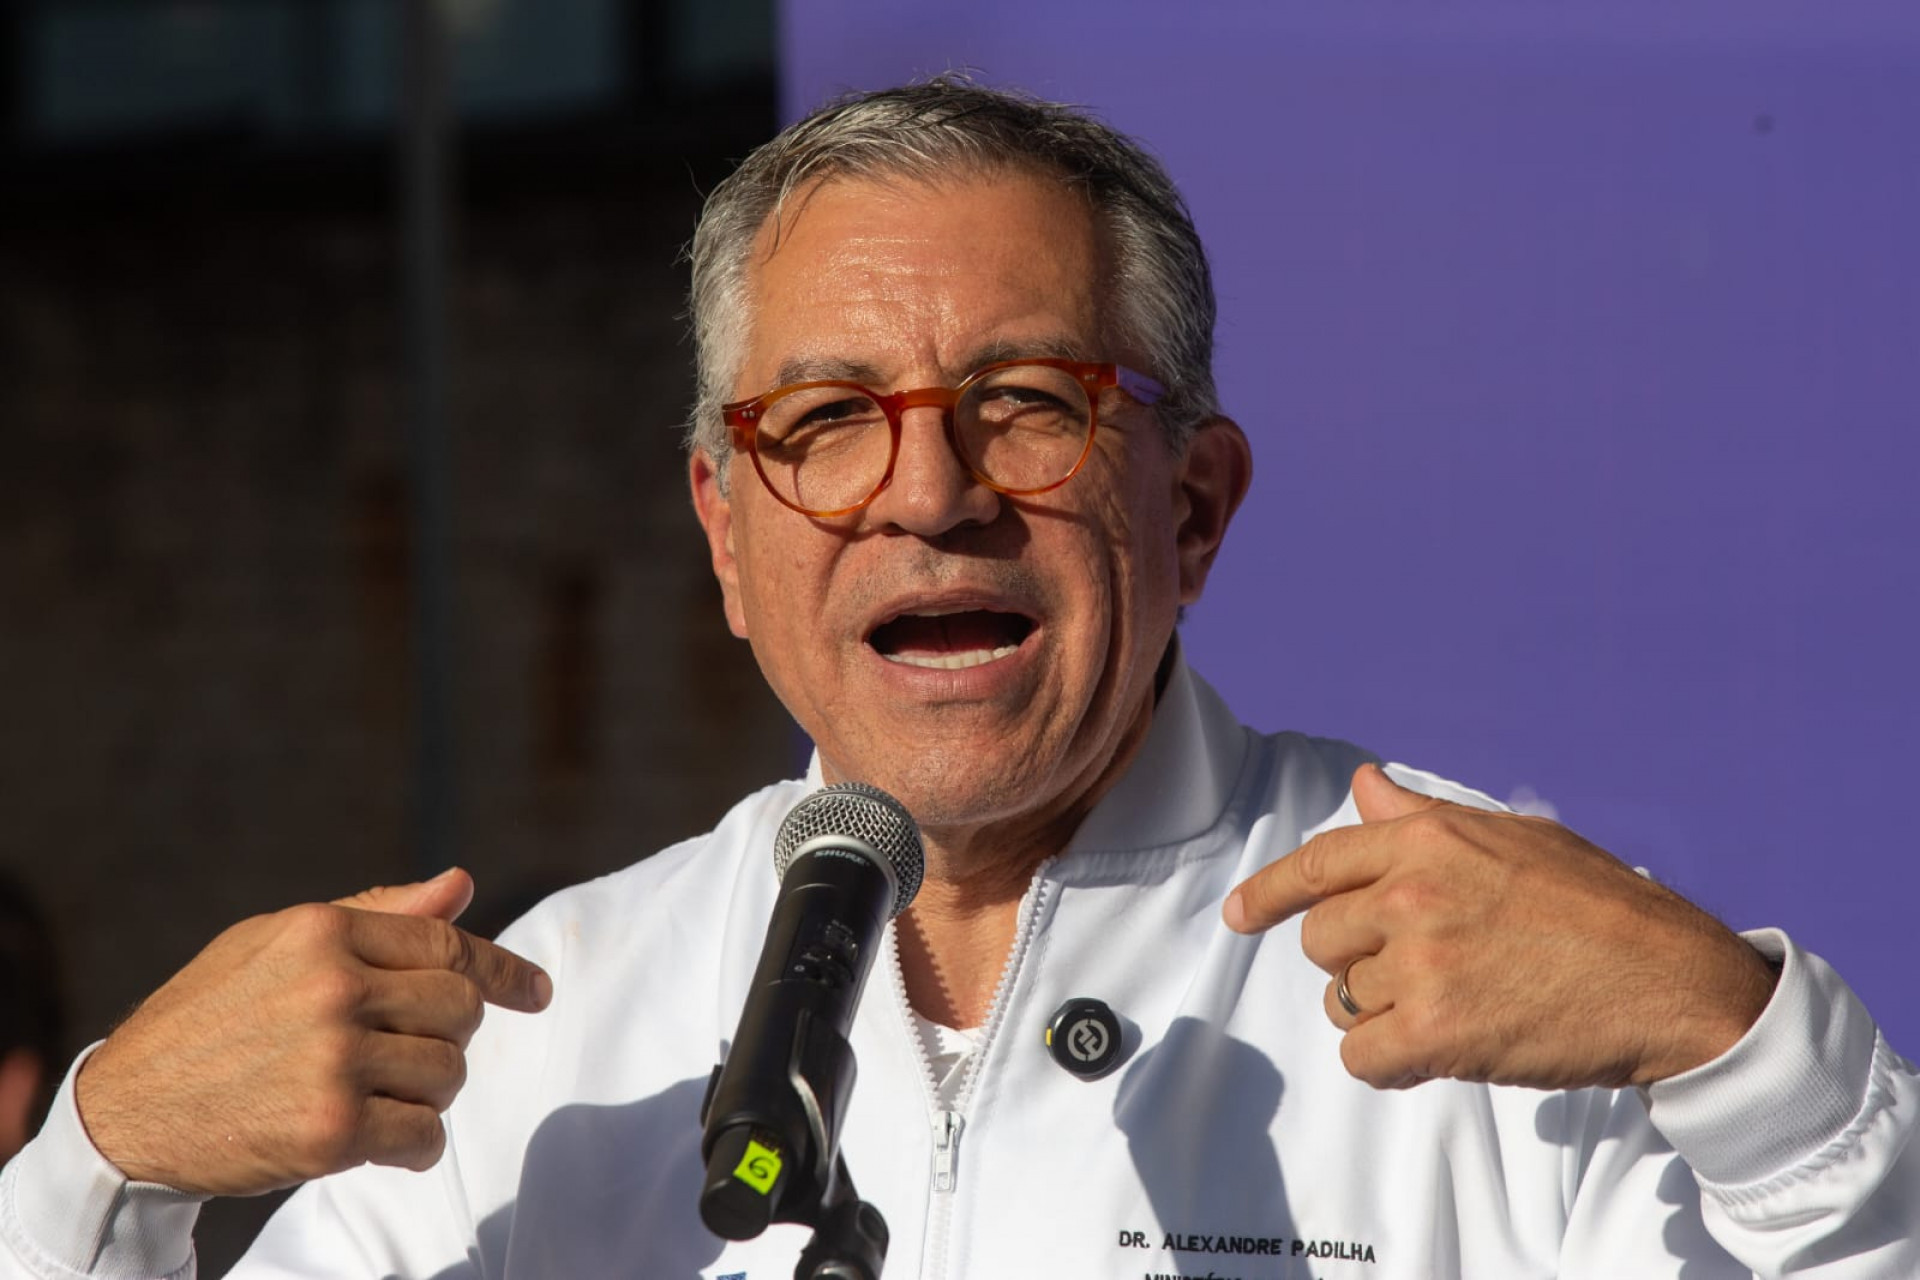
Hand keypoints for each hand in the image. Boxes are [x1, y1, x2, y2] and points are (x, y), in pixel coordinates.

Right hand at [76, 868, 550, 1194]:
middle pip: (461, 1008)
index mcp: (321, 931)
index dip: (504, 971)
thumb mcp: (276, 945)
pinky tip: (381, 1139)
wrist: (125, 1111)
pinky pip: (424, 1136)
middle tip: (407, 1055)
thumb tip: (462, 886)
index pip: (448, 946)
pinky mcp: (329, 1131)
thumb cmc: (210, 1018)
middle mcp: (332, 988)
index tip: (537, 993)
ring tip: (378, 1096)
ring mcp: (333, 1060)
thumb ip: (376, 916)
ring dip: (429, 1093)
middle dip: (450, 1035)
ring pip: (449, 1073)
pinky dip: (416, 1145)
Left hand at [1224, 764, 1776, 1090]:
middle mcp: (1411, 894)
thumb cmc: (1600, 907)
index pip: (1316, 863)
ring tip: (1455, 1006)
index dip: (1267, 893)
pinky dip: (1391, 1064)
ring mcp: (1421, 964)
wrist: (1671, 981)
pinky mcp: (1437, 1033)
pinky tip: (1438, 1052)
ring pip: (1344, 1002)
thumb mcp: (1512, 837)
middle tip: (1422, 973)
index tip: (1239, 915)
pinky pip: (1364, 1059)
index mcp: (1427, 839)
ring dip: (1383, 1015)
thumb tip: (1363, 785)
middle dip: (1356, 962)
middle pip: (1322, 940)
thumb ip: (1422, 818)